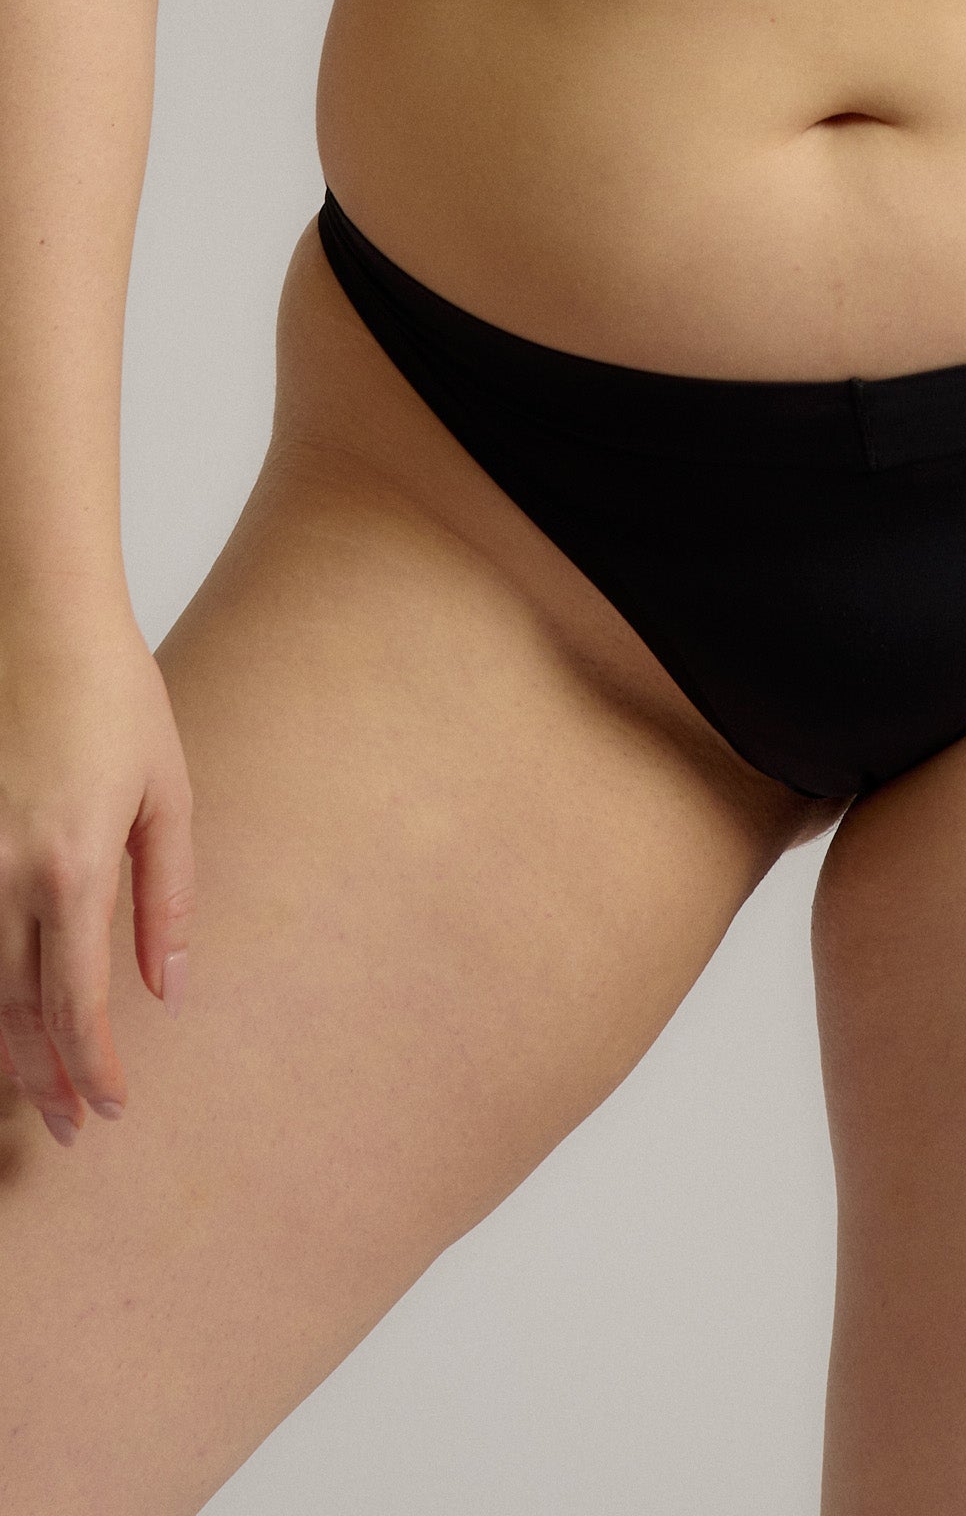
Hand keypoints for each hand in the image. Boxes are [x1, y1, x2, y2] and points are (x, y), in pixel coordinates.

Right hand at [0, 611, 193, 1144]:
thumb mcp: (168, 794)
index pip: (77, 1003)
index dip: (92, 1068)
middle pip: (12, 1011)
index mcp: (72, 867)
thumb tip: (167, 989)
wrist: (37, 619)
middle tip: (71, 1128)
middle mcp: (2, 873)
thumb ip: (167, 897)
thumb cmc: (116, 699)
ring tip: (31, 1092)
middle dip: (42, 1079)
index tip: (111, 1111)